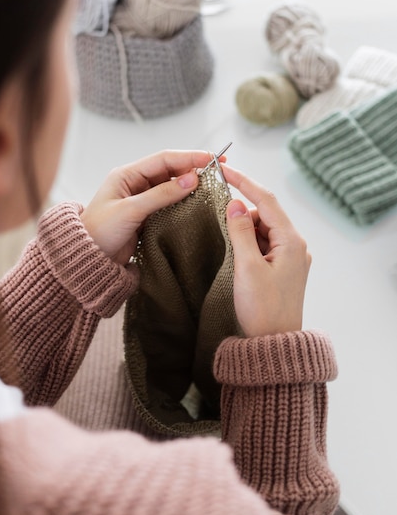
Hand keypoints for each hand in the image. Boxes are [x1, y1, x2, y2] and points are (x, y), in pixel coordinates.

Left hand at [80, 149, 212, 265]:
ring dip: (190, 186)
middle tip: (219, 170)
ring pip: (172, 187)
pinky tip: (198, 203)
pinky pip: (170, 203)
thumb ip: (162, 195)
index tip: (211, 159)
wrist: (88, 259)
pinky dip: (184, 202)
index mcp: (127, 174)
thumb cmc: (100, 232)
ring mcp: (142, 200)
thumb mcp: (131, 210)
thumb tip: (192, 180)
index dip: (189, 157)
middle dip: (193, 169)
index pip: (164, 159)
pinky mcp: (147, 216)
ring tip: (213, 185)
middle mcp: (135, 183)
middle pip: (170, 170)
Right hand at [223, 165, 310, 336]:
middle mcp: (295, 246)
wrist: (273, 344)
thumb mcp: (247, 268)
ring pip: (263, 231)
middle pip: (265, 215)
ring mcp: (290, 258)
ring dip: (245, 231)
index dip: (245, 183)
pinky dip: (249, 244)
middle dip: (242, 213)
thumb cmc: (262, 309)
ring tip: (230, 245)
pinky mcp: (282, 269)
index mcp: (292, 242)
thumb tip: (234, 204)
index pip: (266, 201)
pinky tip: (238, 253)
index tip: (225, 170)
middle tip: (220, 216)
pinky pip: (264, 246)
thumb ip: (240, 232)